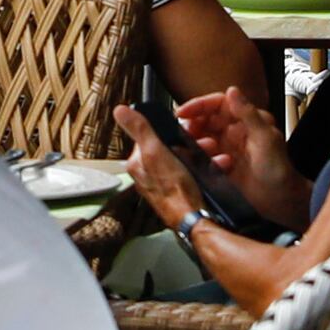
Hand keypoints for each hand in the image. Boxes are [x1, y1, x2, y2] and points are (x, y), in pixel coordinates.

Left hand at [108, 108, 196, 235]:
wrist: (194, 219)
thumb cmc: (174, 191)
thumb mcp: (156, 153)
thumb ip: (140, 130)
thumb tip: (120, 110)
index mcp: (138, 164)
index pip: (147, 136)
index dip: (166, 130)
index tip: (181, 129)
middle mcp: (148, 175)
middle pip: (167, 148)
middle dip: (186, 144)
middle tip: (199, 144)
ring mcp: (164, 184)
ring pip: (181, 160)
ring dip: (197, 156)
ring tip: (208, 157)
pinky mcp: (179, 190)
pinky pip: (191, 173)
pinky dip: (201, 169)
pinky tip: (210, 169)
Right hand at [169, 84, 307, 221]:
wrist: (280, 201)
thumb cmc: (279, 168)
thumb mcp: (265, 137)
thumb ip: (248, 114)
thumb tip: (232, 90)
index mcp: (243, 120)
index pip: (216, 104)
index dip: (198, 105)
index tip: (182, 112)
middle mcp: (231, 133)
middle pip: (202, 121)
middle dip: (192, 126)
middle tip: (187, 133)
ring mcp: (223, 150)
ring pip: (199, 140)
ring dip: (198, 143)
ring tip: (208, 149)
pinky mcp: (218, 168)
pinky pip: (201, 160)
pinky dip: (205, 161)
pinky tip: (220, 166)